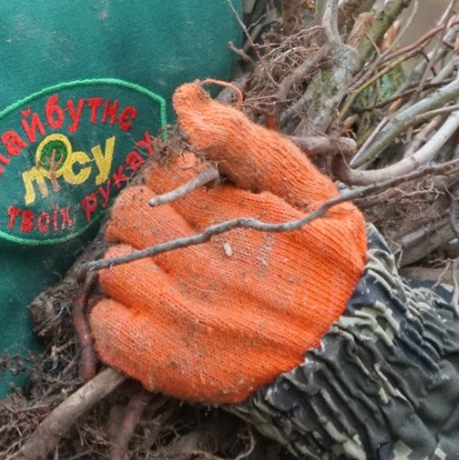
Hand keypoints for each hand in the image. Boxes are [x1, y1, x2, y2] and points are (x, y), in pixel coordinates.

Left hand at [87, 81, 365, 403]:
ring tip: (164, 276)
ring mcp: (178, 313)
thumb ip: (245, 143)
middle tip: (173, 235)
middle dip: (146, 217)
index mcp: (230, 213)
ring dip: (131, 265)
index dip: (175, 183)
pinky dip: (113, 317)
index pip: (164, 174)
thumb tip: (184, 98)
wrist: (353, 353)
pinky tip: (144, 313)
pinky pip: (105, 327)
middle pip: (130, 215)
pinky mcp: (164, 361)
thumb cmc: (333, 267)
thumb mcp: (309, 190)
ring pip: (114, 267)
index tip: (196, 202)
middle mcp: (199, 260)